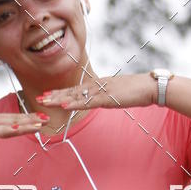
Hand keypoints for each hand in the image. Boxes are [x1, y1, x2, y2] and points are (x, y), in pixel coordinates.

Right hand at [0, 111, 48, 158]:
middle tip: (46, 118)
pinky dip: (10, 129)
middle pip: (14, 119)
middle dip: (31, 119)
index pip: (10, 119)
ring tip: (41, 123)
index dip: (25, 119)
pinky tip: (20, 128)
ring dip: (26, 123)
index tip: (38, 119)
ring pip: (10, 123)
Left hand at [37, 73, 157, 110]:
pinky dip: (74, 103)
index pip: (77, 89)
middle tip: (39, 98)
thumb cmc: (138, 91)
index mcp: (100, 84)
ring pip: (76, 95)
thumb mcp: (119, 94)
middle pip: (72, 90)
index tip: (48, 94)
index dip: (61, 92)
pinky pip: (88, 101)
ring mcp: (101, 90)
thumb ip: (108, 96)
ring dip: (59, 98)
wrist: (150, 87)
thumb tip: (102, 100)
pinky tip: (64, 105)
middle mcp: (97, 85)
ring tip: (45, 101)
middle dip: (54, 95)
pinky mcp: (107, 97)